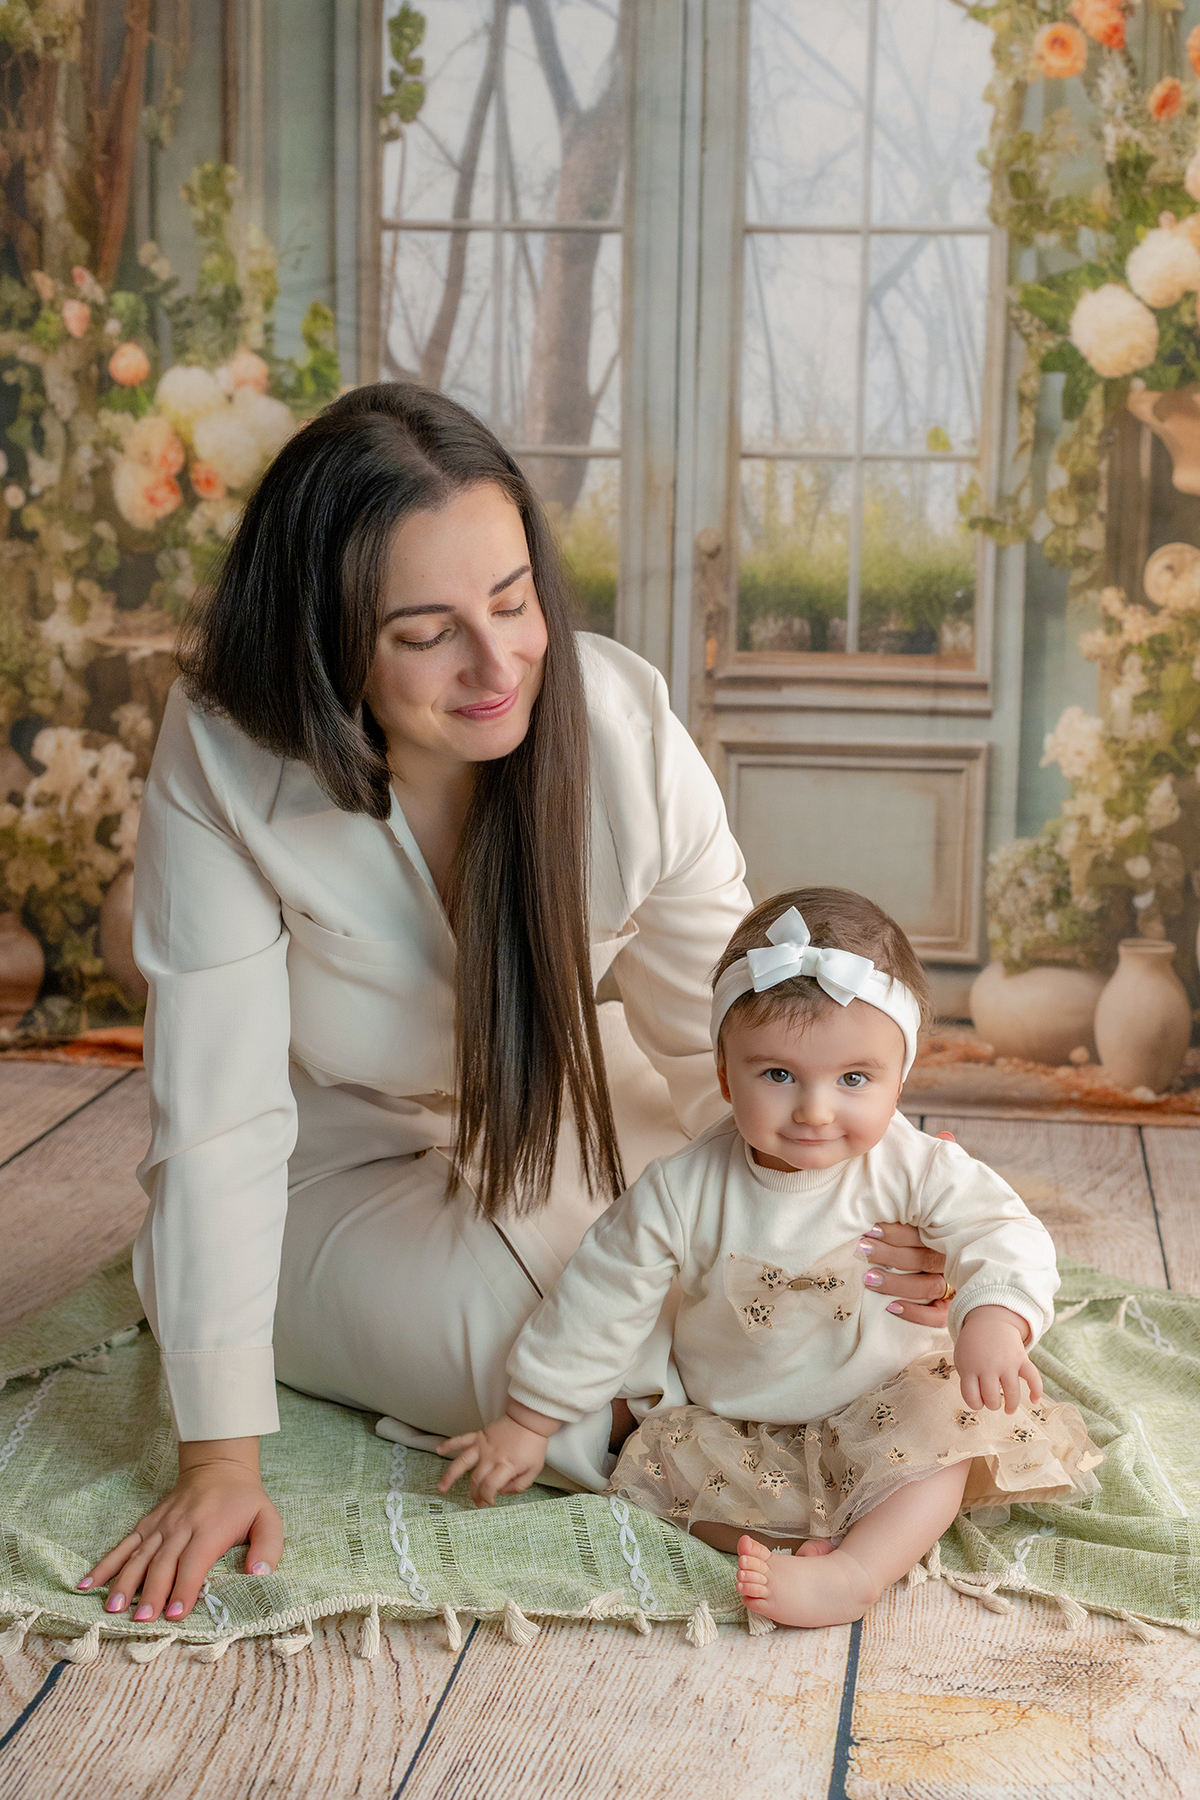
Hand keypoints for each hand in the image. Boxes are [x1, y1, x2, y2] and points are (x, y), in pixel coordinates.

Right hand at [78, 1438, 282, 1622]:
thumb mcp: (268, 1518)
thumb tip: (260, 1574)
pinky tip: (87, 1584)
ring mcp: (160, 1526)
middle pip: (162, 1563)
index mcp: (209, 1529)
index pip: (194, 1562)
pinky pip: (124, 1545)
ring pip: (138, 1556)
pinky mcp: (147, 1525)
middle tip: (142, 1620)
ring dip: (124, 1583)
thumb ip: (268, 1546)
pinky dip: (105, 1565)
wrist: (218, 1465)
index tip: (174, 1614)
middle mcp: (180, 1528)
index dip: (184, 1588)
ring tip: (112, 1608)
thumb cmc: (244, 1501)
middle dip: (151, 1593)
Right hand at [437, 1405, 555, 1506]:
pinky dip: (449, 1444)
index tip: (490, 1502)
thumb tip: (502, 1492)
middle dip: (475, 1494)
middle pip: (476, 1480)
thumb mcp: (534, 1470)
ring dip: (450, 1476)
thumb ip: (519, 1486)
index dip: (487, 1498)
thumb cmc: (533, 1445)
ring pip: (462, 1462)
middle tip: (477, 1502)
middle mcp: (490, 1457)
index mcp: (505, 1466)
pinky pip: (461, 1440)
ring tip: (441, 1487)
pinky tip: (439, 1450)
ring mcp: (483, 1446)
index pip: (489, 1487)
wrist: (530, 1419)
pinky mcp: (480, 1436)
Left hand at [860, 1221, 950, 1325]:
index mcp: (948, 1239)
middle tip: (863, 1249)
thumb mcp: (921, 1231)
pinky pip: (937, 1315)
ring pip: (929, 1286)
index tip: (872, 1229)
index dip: (897, 1232)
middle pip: (924, 1259)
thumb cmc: (922, 1245)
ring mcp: (955, 1287)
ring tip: (869, 1278)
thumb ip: (908, 1229)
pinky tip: (891, 1307)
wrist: (963, 1279)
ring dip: (896, 1283)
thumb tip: (873, 1223)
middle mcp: (953, 1263)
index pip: (924, 1234)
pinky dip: (915, 1312)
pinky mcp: (950, 1309)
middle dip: (890, 1254)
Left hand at [955, 1305, 1041, 1413]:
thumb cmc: (973, 1345)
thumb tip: (979, 1401)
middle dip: (992, 1405)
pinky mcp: (1022, 1359)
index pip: (971, 1396)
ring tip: (1009, 1409)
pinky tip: (1034, 1400)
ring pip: (1012, 1392)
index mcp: (970, 1367)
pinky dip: (1036, 1391)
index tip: (978, 1402)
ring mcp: (1007, 1362)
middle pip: (991, 1397)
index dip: (975, 1404)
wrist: (989, 1321)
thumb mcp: (960, 1358)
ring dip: (1011, 1405)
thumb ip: (966, 1378)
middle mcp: (989, 1366)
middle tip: (993, 1403)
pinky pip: (1033, 1377)